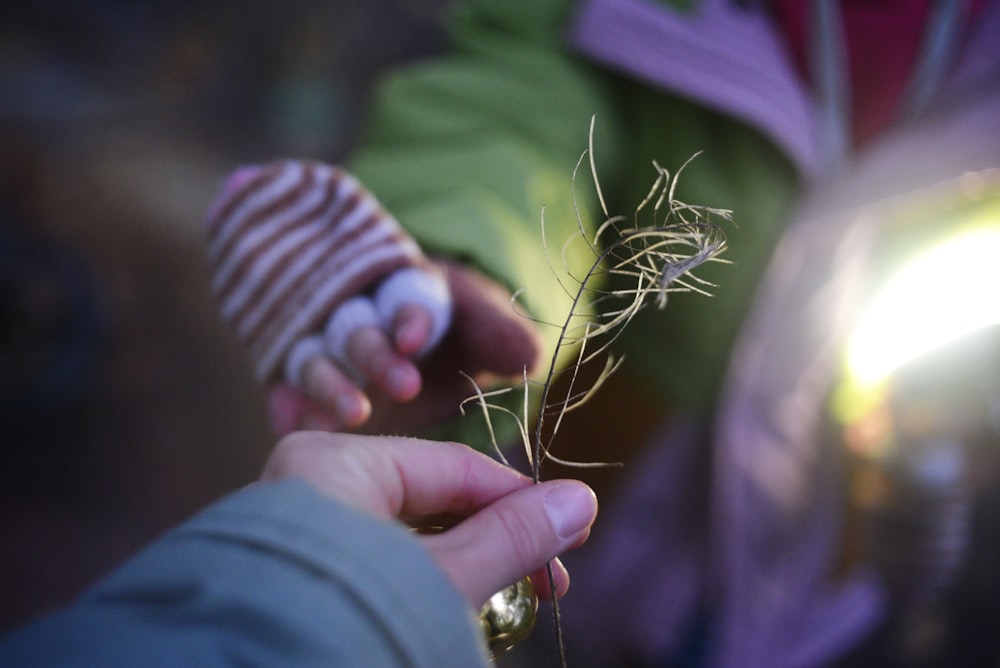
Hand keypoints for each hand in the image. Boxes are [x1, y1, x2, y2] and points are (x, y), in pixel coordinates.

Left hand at [260, 432, 597, 606]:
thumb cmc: (344, 619)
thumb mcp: (440, 578)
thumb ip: (509, 538)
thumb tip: (581, 499)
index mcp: (335, 463)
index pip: (453, 467)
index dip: (520, 500)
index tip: (572, 534)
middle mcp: (309, 486)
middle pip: (429, 502)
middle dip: (491, 543)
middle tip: (548, 585)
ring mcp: (298, 533)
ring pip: (403, 539)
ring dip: (460, 572)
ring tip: (504, 609)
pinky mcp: (296, 575)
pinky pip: (372, 566)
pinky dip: (417, 587)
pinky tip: (447, 614)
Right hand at [269, 261, 540, 434]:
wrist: (419, 342)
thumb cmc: (457, 331)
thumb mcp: (485, 328)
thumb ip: (503, 337)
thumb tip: (529, 358)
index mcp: (409, 291)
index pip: (405, 295)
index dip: (410, 316)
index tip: (416, 339)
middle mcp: (361, 315)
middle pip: (358, 327)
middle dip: (376, 355)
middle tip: (404, 388)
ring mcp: (326, 349)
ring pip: (316, 357)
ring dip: (329, 384)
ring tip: (351, 415)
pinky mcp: (302, 385)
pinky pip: (286, 390)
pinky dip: (288, 406)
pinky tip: (293, 424)